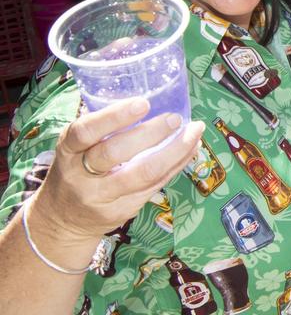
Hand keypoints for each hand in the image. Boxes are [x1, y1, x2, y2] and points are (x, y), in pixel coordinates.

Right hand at [30, 98, 203, 243]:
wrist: (64, 220)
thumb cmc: (77, 171)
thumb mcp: (76, 149)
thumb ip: (103, 130)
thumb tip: (152, 101)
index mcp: (68, 151)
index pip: (85, 132)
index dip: (114, 117)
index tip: (143, 103)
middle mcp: (80, 175)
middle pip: (115, 153)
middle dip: (151, 133)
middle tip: (175, 118)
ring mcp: (102, 197)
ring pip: (143, 173)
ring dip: (175, 150)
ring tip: (194, 131)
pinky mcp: (122, 210)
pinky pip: (156, 185)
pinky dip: (177, 164)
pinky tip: (191, 149)